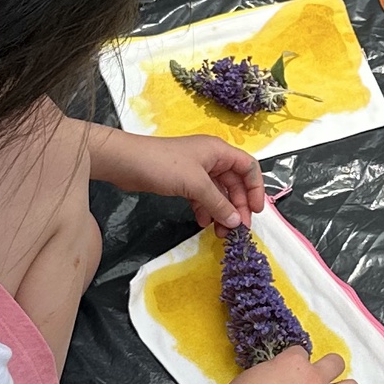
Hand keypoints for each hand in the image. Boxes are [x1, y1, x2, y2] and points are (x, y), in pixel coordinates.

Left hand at [88, 131, 264, 235]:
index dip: (255, 189)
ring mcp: (196, 171)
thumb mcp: (195, 184)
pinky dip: (205, 210)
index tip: (255, 211)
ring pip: (218, 193)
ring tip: (220, 232)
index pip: (248, 168)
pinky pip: (202, 197)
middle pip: (234, 184)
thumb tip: (237, 221)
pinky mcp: (183, 181)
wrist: (127, 163)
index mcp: (219, 152)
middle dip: (237, 206)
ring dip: (221, 212)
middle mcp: (211, 159)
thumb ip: (218, 203)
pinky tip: (202, 223)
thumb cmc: (164, 165)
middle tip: (236, 229)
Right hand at [213, 347, 359, 383]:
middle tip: (317, 378)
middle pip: (337, 363)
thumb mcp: (255, 373)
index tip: (287, 371)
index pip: (302, 352)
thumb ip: (276, 371)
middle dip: (328, 367)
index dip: (294, 361)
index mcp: (294, 363)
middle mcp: (313, 380)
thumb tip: (282, 376)